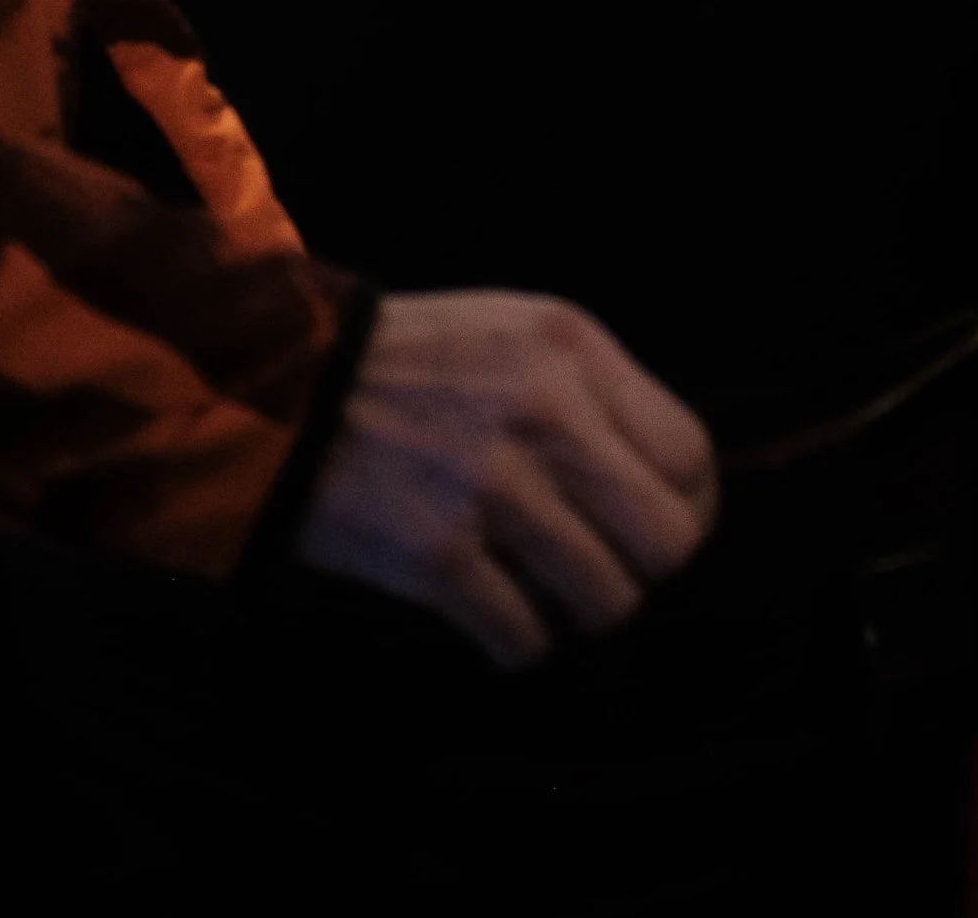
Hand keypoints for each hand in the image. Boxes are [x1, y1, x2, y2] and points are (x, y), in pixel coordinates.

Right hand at [297, 289, 717, 668]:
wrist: (288, 395)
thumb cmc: (417, 366)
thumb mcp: (519, 334)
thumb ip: (596, 392)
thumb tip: (668, 483)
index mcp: (571, 349)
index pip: (689, 455)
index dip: (689, 508)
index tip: (661, 529)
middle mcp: (545, 414)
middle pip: (667, 540)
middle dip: (643, 570)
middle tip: (606, 569)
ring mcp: (492, 489)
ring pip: (607, 601)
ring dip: (578, 612)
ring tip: (543, 591)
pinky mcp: (437, 557)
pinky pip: (526, 639)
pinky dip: (517, 643)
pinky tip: (493, 614)